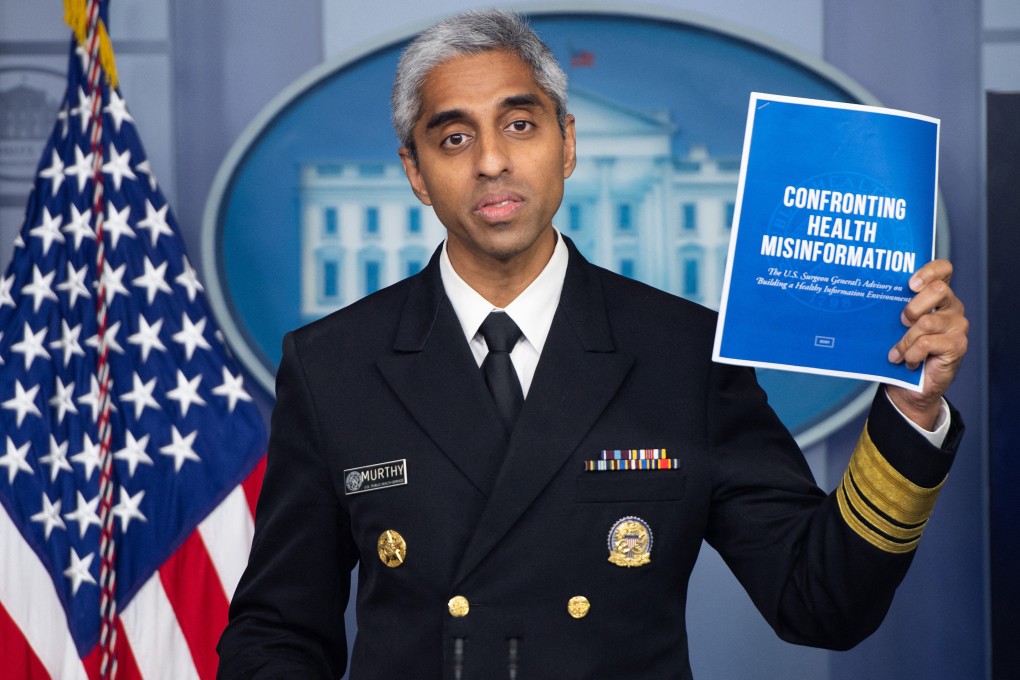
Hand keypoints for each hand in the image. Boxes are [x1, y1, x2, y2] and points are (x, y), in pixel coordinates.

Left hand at [885, 259, 968, 429]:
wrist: (908, 385)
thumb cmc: (901, 349)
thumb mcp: (894, 325)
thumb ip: (893, 308)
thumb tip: (867, 297)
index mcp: (937, 296)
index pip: (943, 269)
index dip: (929, 270)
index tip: (910, 283)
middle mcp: (951, 307)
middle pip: (938, 289)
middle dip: (912, 306)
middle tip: (900, 321)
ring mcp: (957, 326)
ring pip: (927, 322)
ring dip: (905, 340)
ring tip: (897, 352)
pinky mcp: (957, 345)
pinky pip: (927, 343)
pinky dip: (911, 354)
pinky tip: (908, 361)